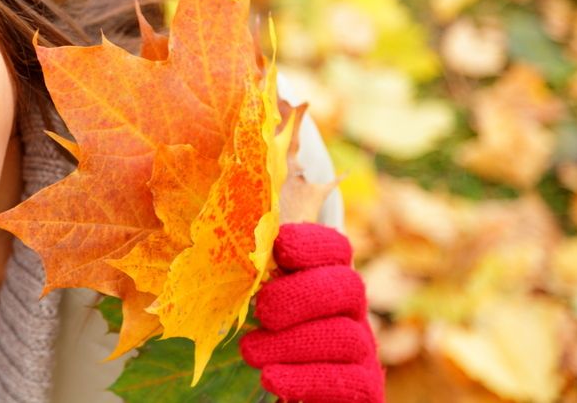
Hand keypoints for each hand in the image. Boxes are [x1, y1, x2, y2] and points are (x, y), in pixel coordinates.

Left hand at [239, 223, 384, 402]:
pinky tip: (272, 381)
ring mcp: (361, 349)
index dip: (311, 244)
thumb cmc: (257, 332)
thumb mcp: (243, 289)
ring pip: (346, 336)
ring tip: (252, 352)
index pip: (334, 247)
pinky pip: (354, 381)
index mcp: (325, 275)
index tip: (279, 248)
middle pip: (347, 287)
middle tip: (261, 311)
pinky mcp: (364, 388)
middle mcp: (350, 308)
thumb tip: (212, 192)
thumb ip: (240, 254)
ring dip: (293, 344)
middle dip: (300, 296)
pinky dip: (309, 380)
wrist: (282, 387)